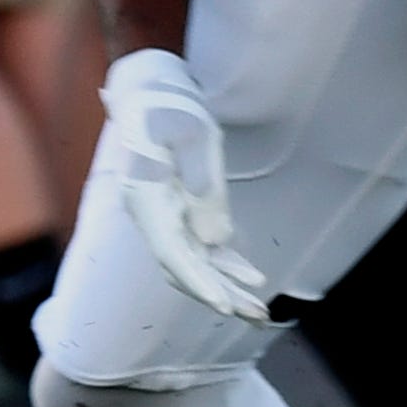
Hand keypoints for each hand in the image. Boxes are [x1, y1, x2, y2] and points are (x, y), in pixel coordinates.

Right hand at [102, 49, 271, 322]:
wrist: (151, 90)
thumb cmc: (169, 105)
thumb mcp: (191, 133)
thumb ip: (203, 185)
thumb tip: (215, 241)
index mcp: (145, 197)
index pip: (172, 252)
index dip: (199, 281)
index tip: (224, 305)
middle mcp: (150, 214)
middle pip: (184, 267)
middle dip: (221, 294)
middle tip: (258, 316)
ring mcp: (164, 215)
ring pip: (195, 262)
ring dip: (227, 286)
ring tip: (261, 311)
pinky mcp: (179, 210)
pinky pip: (201, 246)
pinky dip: (225, 263)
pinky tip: (252, 277)